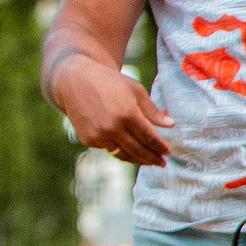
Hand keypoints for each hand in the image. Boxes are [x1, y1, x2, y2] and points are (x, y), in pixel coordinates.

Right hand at [52, 58, 172, 167]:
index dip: (160, 147)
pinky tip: (128, 150)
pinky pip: (108, 149)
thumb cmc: (109, 83)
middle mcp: (111, 127)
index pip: (149, 137)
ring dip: (138, 160)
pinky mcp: (87, 139)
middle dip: (152, 158)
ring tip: (148, 161)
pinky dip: (119, 151)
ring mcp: (97, 135)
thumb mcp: (135, 90)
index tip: (168, 153)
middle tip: (162, 164)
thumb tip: (171, 124)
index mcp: (127, 114)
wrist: (74, 81)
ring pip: (123, 154)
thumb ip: (152, 110)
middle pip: (138, 150)